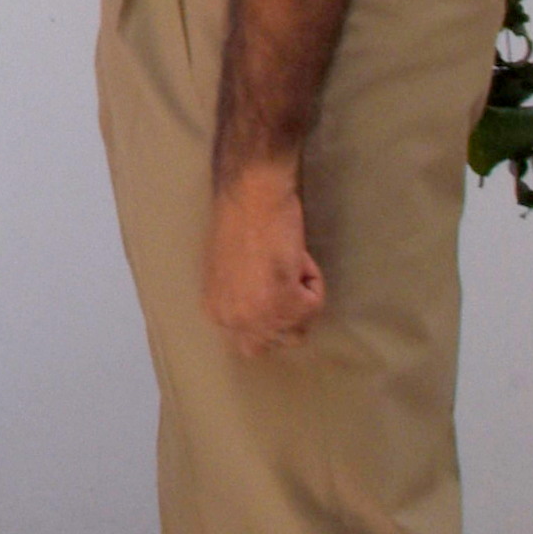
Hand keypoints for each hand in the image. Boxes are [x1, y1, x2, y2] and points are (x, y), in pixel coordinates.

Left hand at [203, 165, 326, 356]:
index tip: (268, 276)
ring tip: (286, 261)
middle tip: (285, 276)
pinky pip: (316, 305)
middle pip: (279, 341)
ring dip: (303, 296)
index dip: (273, 309)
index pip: (255, 339)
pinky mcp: (285, 302)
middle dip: (290, 314)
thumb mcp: (231, 273)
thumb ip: (242, 300)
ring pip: (301, 327)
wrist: (252, 192)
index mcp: (216, 312)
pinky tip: (294, 253)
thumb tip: (267, 315)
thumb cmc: (242, 220)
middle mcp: (233, 321)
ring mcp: (259, 316)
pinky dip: (314, 278)